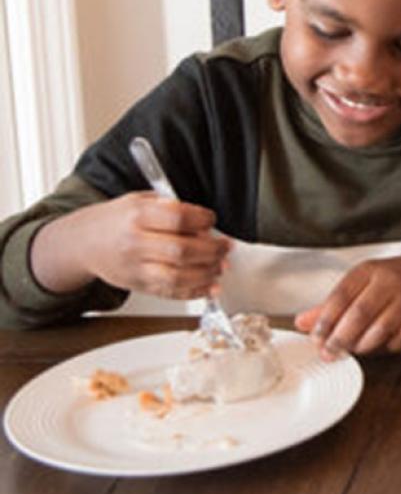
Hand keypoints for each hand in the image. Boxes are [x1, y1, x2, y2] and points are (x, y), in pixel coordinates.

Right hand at [31, 193, 229, 297]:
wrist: (82, 243)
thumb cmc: (115, 220)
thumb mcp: (138, 201)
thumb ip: (170, 208)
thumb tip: (205, 224)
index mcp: (136, 216)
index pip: (178, 219)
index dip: (203, 220)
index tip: (212, 220)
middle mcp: (135, 243)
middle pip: (182, 251)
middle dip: (212, 250)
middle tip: (225, 247)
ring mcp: (135, 268)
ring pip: (178, 276)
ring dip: (208, 273)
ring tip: (221, 266)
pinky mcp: (137, 286)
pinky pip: (170, 293)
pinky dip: (195, 291)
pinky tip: (210, 286)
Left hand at [295, 253, 400, 358]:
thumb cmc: (397, 279)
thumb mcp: (364, 282)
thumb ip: (333, 303)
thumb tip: (302, 322)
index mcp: (370, 270)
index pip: (340, 296)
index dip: (324, 321)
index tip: (315, 338)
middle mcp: (391, 282)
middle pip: (359, 315)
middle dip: (340, 339)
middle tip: (329, 353)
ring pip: (379, 330)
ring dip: (362, 345)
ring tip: (354, 348)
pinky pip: (399, 339)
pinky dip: (387, 346)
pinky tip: (382, 342)